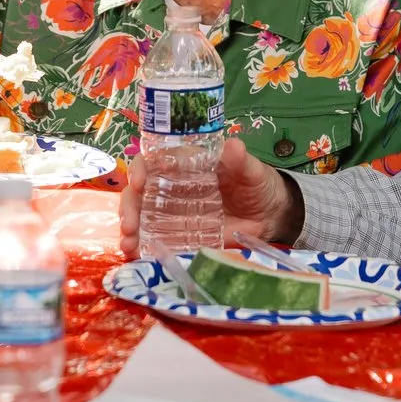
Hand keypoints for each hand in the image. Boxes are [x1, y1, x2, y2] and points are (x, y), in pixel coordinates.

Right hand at [119, 136, 302, 257]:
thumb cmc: (257, 184)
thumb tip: (233, 145)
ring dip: (130, 231)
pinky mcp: (180, 238)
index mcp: (184, 167)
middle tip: (129, 225)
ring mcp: (173, 216)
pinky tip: (136, 256)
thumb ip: (240, 160)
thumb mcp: (251, 170)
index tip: (139, 184)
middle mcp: (172, 189)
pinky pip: (155, 241)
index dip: (140, 170)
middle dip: (128, 208)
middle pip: (139, 195)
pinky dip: (142, 248)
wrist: (272, 216)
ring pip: (141, 219)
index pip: (152, 163)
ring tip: (128, 245)